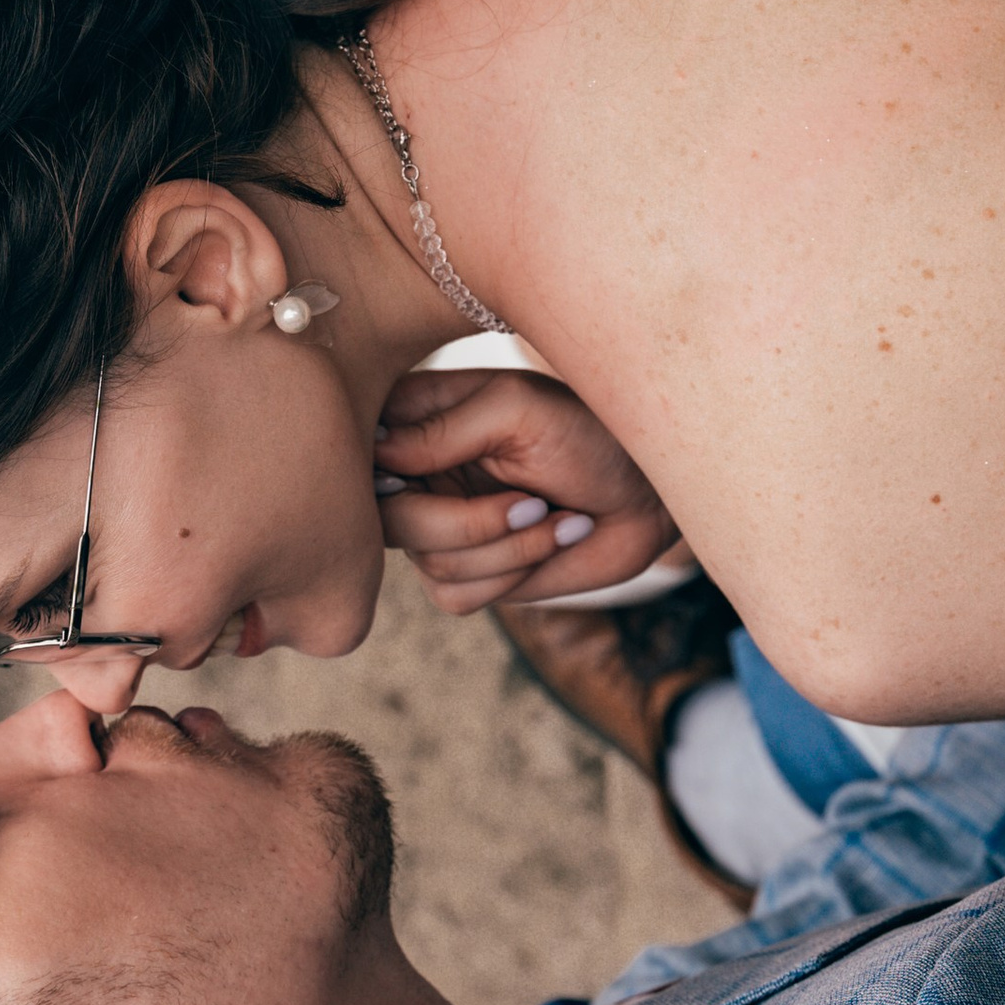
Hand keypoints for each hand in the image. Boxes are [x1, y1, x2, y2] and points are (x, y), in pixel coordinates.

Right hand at [372, 368, 679, 615]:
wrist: (647, 491)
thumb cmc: (588, 432)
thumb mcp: (517, 409)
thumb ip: (443, 427)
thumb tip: (378, 454)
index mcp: (415, 417)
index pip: (356, 449)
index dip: (384, 470)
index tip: (437, 470)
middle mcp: (415, 474)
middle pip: (387, 520)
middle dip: (463, 523)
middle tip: (529, 502)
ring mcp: (438, 526)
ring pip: (428, 563)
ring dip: (506, 547)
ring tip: (554, 515)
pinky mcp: (468, 573)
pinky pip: (454, 596)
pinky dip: (510, 574)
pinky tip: (551, 539)